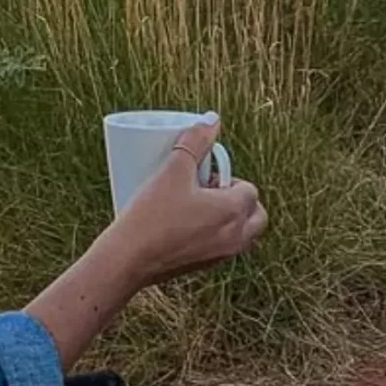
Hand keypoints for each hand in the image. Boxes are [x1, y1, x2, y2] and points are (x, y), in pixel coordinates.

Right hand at [23, 116, 266, 367]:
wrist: (129, 260)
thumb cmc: (152, 215)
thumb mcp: (172, 171)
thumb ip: (195, 142)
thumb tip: (212, 119)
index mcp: (233, 211)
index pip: (249, 189)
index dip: (228, 178)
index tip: (203, 175)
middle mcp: (235, 237)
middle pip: (256, 214)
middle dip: (239, 200)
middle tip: (207, 190)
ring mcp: (222, 256)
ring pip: (242, 233)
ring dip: (230, 218)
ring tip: (196, 207)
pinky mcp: (206, 267)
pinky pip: (224, 247)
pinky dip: (215, 235)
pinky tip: (184, 226)